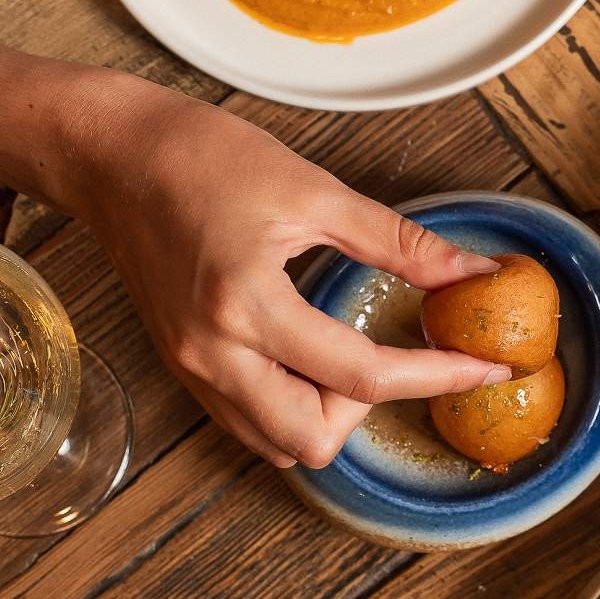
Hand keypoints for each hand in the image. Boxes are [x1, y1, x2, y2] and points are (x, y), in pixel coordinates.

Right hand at [63, 76, 510, 467]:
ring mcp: (192, 367)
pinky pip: (248, 420)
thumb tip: (470, 272)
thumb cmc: (203, 157)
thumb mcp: (314, 190)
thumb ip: (399, 244)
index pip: (362, 376)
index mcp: (247, 306)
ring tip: (348, 350)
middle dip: (368, 412)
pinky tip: (313, 355)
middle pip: (311, 440)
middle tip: (393, 352)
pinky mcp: (183, 366)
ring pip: (277, 443)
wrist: (112, 156)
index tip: (487, 369)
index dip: (437, 376)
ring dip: (327, 414)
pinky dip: (292, 405)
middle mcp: (213, 353)